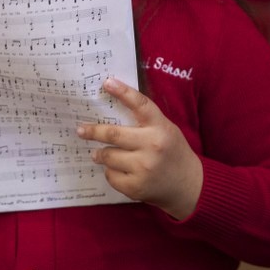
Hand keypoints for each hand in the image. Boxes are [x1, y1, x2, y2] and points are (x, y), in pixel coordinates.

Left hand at [77, 77, 202, 219]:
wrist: (189, 185)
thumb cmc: (172, 150)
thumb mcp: (165, 129)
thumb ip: (143, 120)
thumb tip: (109, 108)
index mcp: (161, 127)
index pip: (140, 104)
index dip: (123, 92)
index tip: (107, 82)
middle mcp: (152, 146)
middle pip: (113, 134)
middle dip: (93, 131)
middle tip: (81, 130)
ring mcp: (144, 168)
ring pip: (108, 156)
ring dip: (100, 154)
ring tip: (98, 153)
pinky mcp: (136, 187)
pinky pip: (110, 175)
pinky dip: (110, 171)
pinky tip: (118, 170)